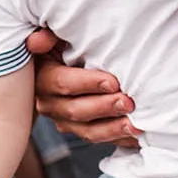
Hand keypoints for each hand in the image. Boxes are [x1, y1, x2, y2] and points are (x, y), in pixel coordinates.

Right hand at [27, 29, 139, 146]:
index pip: (62, 84)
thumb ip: (47, 36)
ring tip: (135, 125)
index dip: (87, 83)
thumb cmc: (67, 47)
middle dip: (104, 108)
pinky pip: (101, 140)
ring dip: (113, 128)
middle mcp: (50, 103)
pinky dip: (120, 139)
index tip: (113, 82)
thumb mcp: (56, 37)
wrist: (72, 64)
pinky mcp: (81, 131)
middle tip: (128, 102)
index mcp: (43, 78)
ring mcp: (65, 121)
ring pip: (88, 131)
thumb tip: (40, 39)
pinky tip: (137, 137)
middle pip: (76, 111)